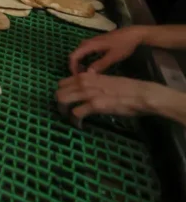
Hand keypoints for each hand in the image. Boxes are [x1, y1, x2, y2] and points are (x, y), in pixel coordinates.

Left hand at [55, 72, 173, 124]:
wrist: (141, 94)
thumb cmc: (128, 88)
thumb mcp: (106, 80)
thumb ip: (94, 82)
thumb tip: (87, 87)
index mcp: (86, 76)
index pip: (63, 83)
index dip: (62, 93)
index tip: (67, 102)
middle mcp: (83, 83)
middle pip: (59, 92)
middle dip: (60, 104)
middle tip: (65, 113)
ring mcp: (88, 93)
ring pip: (63, 101)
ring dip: (64, 112)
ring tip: (70, 119)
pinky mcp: (94, 105)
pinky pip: (76, 113)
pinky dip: (75, 121)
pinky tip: (80, 125)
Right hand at [68, 26, 145, 74]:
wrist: (133, 34)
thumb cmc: (123, 45)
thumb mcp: (113, 57)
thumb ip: (100, 65)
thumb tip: (88, 74)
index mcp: (90, 45)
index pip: (74, 56)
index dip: (73, 67)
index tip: (78, 78)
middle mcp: (88, 42)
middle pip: (75, 54)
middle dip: (75, 67)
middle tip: (82, 78)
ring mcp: (91, 42)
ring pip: (80, 53)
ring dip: (80, 64)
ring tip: (86, 74)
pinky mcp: (96, 43)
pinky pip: (85, 52)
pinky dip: (85, 60)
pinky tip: (91, 66)